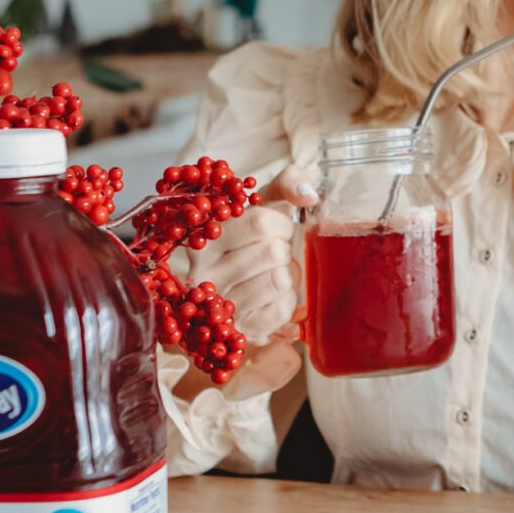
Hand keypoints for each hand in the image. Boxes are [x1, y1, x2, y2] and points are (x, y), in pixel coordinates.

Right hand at [192, 168, 318, 343]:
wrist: (235, 277)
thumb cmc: (252, 234)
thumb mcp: (264, 200)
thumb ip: (289, 183)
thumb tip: (309, 195)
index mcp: (206, 233)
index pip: (262, 223)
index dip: (282, 225)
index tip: (276, 229)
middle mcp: (204, 270)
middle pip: (273, 253)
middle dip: (283, 250)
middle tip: (271, 253)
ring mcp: (218, 304)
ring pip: (279, 281)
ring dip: (286, 275)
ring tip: (269, 272)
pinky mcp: (237, 329)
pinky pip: (282, 309)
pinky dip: (287, 301)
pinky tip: (271, 295)